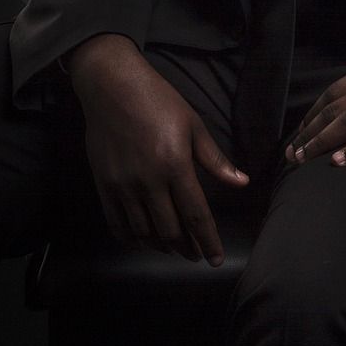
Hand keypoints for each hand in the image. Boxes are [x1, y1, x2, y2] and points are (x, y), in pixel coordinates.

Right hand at [68, 34, 247, 264]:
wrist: (112, 87)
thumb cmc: (159, 101)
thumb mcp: (193, 125)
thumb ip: (215, 159)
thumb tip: (242, 182)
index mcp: (175, 165)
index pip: (196, 214)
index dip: (208, 240)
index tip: (215, 259)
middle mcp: (148, 181)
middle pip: (170, 230)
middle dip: (186, 248)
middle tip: (196, 254)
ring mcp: (123, 186)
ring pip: (143, 232)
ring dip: (161, 246)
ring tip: (173, 248)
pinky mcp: (104, 185)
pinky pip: (117, 224)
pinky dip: (132, 239)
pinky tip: (143, 240)